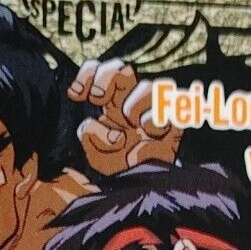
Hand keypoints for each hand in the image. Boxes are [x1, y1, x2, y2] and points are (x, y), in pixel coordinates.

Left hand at [70, 60, 181, 176]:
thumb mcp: (96, 155)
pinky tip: (150, 131)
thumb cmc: (123, 164)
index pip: (99, 73)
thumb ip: (89, 136)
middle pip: (122, 67)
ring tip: (131, 122)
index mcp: (112, 102)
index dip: (87, 75)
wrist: (147, 182)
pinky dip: (157, 117)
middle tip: (99, 99)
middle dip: (106, 78)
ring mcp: (155, 107)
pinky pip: (171, 105)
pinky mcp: (175, 119)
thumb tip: (94, 122)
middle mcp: (133, 99)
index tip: (75, 94)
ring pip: (148, 85)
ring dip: (134, 103)